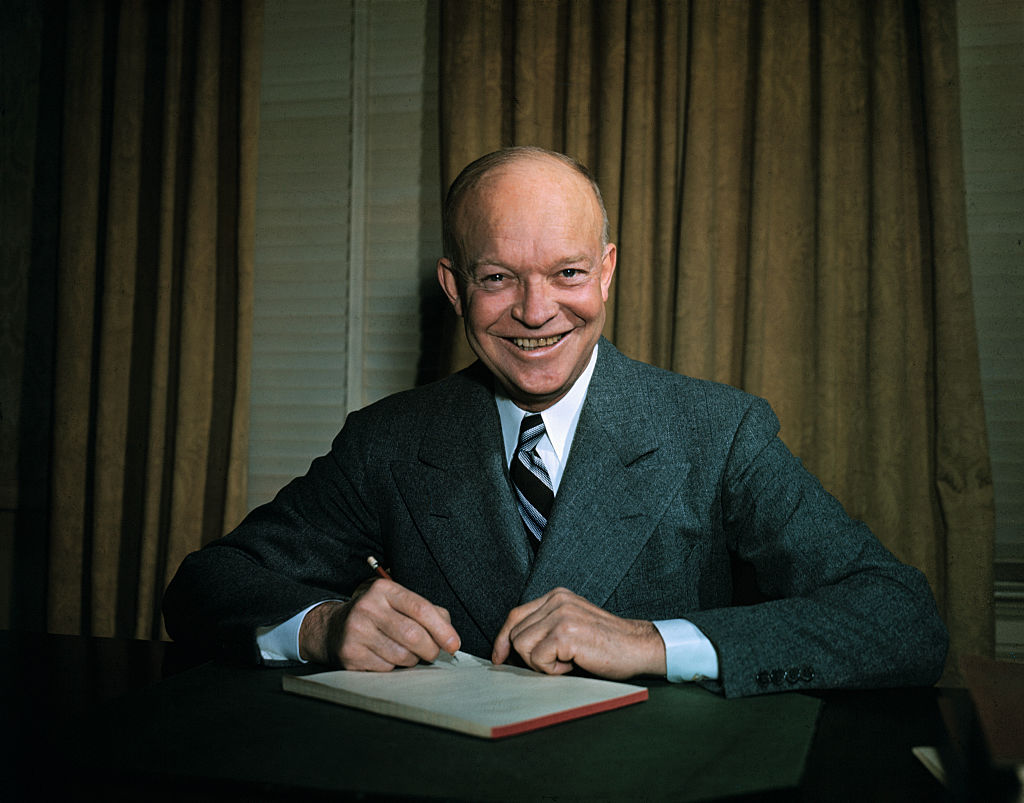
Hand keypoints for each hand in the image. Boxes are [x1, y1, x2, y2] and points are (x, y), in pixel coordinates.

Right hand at [299, 578, 460, 669]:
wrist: (334, 628)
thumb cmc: (377, 616)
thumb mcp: (399, 604)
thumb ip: (428, 613)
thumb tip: (449, 636)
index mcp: (384, 590)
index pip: (421, 609)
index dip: (442, 629)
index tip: (454, 644)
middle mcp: (368, 607)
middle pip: (413, 635)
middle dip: (430, 649)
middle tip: (432, 653)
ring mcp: (357, 631)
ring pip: (402, 655)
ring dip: (412, 660)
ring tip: (406, 652)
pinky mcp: (350, 654)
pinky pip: (386, 668)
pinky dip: (393, 667)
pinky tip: (385, 657)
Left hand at [491, 587, 666, 679]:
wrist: (638, 647)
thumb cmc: (606, 643)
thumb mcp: (571, 625)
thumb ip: (545, 627)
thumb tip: (509, 648)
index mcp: (556, 596)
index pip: (515, 615)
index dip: (502, 639)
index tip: (499, 658)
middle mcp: (556, 601)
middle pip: (515, 634)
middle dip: (528, 657)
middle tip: (558, 661)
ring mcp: (560, 615)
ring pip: (521, 647)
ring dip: (541, 663)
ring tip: (567, 660)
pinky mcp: (565, 634)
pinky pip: (537, 660)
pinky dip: (553, 670)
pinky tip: (574, 663)